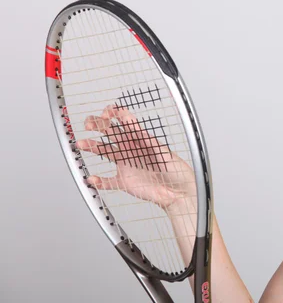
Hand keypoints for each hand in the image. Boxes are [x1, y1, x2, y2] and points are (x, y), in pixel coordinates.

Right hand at [76, 104, 196, 209]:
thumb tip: (138, 129)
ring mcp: (127, 165)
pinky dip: (98, 181)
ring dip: (92, 147)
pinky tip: (91, 179)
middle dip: (99, 125)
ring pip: (105, 152)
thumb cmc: (177, 171)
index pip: (126, 122)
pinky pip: (107, 181)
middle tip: (88, 123)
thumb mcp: (166, 154)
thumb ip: (151, 143)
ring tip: (80, 143)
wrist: (179, 194)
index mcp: (142, 140)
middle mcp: (132, 150)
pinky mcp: (125, 182)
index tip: (108, 112)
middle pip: (111, 133)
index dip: (116, 114)